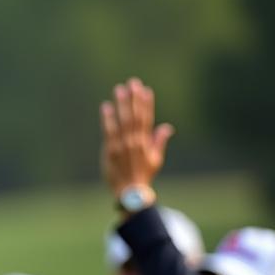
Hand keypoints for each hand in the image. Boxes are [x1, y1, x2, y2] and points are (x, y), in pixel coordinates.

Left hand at [100, 77, 173, 197]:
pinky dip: (108, 119)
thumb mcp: (155, 158)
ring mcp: (122, 146)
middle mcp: (135, 142)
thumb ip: (159, 140)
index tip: (146, 90)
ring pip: (123, 121)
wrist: (131, 192)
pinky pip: (109, 131)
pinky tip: (106, 106)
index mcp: (146, 142)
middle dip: (134, 99)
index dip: (147, 104)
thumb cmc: (143, 175)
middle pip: (135, 116)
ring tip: (119, 89)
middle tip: (132, 83)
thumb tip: (167, 127)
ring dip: (121, 104)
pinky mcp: (111, 151)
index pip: (147, 118)